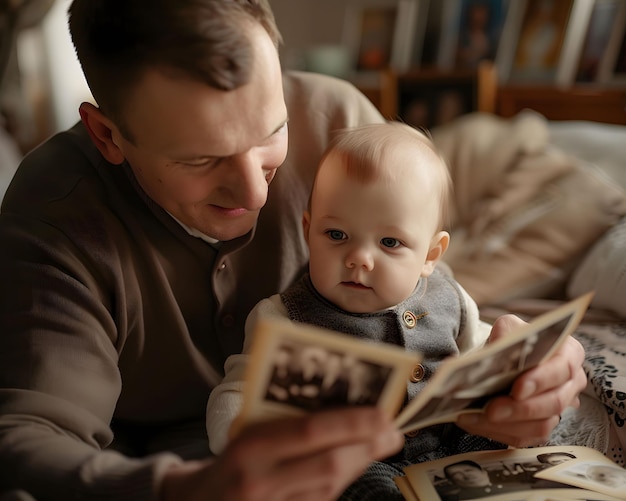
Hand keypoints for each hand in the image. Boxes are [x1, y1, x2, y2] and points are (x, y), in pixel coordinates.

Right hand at [160, 407, 403, 500]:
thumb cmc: (230, 458)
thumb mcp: (247, 430)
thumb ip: (285, 420)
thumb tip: (338, 405)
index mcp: (250, 447)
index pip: (309, 432)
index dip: (350, 423)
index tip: (381, 413)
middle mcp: (261, 480)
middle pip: (328, 465)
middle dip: (367, 446)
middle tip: (393, 430)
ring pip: (329, 486)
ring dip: (361, 463)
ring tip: (383, 442)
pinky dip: (343, 480)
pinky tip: (356, 463)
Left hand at [457, 314, 586, 447]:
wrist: (502, 359)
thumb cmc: (511, 340)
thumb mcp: (509, 327)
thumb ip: (507, 332)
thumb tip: (498, 349)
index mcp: (569, 354)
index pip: (563, 368)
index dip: (541, 380)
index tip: (517, 388)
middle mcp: (570, 384)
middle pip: (553, 402)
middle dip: (520, 408)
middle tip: (491, 409)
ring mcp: (557, 409)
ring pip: (541, 425)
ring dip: (506, 424)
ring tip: (475, 417)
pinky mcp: (540, 426)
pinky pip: (525, 437)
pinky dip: (498, 432)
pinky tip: (475, 423)